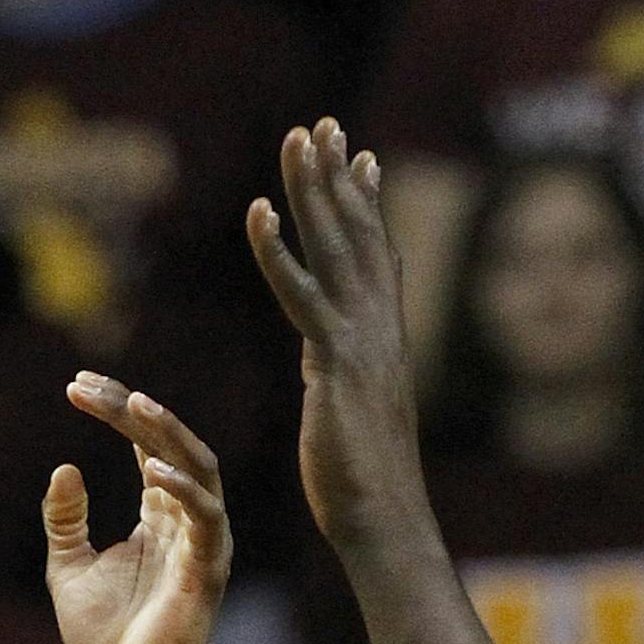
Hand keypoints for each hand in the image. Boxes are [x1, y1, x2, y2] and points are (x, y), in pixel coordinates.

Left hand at [45, 375, 230, 643]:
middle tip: (90, 385)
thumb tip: (64, 467)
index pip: (142, 446)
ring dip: (169, 437)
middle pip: (169, 446)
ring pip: (200, 471)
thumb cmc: (107, 638)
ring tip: (135, 406)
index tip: (75, 384)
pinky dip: (183, 493)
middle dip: (132, 411)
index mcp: (157, 516)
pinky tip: (152, 473)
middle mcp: (185, 521)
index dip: (113, 412)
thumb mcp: (68, 568)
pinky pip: (206, 522)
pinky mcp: (206, 574)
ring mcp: (201, 544)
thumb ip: (66, 521)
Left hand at [247, 120, 428, 552]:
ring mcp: (361, 341)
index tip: (359, 156)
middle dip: (339, 177)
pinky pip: (302, 294)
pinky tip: (261, 211)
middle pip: (356, 236)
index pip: (374, 256)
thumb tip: (342, 365)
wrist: (383, 519)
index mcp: (381, 340)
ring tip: (301, 136)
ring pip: (335, 249)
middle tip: (325, 123)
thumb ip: (346, 379)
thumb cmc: (367, 485)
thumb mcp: (355, 415)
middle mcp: (379, 328)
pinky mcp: (336, 362)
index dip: (366, 204)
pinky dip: (280, 252)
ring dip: (315, 190)